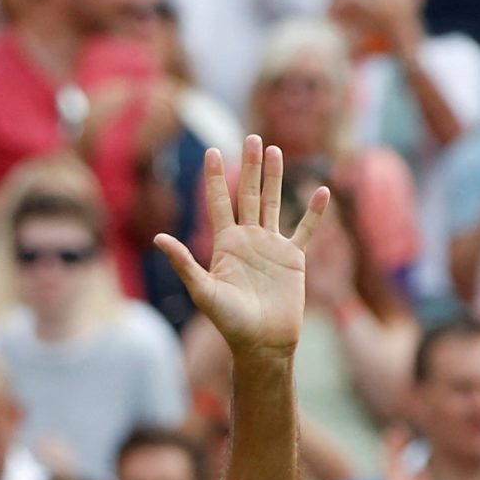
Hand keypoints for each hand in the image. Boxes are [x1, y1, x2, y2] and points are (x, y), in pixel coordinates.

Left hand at [154, 138, 326, 358]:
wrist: (262, 342)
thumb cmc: (229, 321)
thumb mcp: (203, 291)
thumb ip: (184, 263)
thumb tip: (158, 237)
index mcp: (224, 244)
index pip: (218, 203)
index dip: (214, 178)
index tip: (212, 151)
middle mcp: (247, 240)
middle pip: (248, 195)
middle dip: (249, 167)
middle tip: (252, 137)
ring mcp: (271, 247)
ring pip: (274, 203)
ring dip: (276, 178)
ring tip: (276, 151)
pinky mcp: (294, 258)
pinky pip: (305, 229)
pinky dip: (313, 211)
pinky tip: (321, 190)